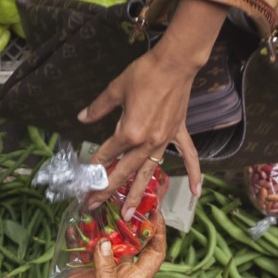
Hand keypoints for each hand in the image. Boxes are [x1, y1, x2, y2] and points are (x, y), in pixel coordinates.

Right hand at [57, 212, 166, 277]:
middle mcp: (119, 273)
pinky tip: (71, 226)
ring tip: (94, 207)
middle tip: (119, 199)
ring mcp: (99, 273)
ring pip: (101, 244)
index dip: (158, 232)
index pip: (154, 251)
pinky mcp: (80, 277)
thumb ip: (105, 270)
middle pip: (126, 241)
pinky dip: (75, 241)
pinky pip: (79, 254)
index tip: (156, 211)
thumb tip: (105, 241)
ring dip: (98, 228)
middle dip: (123, 222)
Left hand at [78, 42, 203, 217]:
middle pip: (123, 170)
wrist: (174, 63)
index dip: (93, 167)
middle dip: (106, 189)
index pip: (106, 153)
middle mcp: (146, 142)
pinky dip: (193, 173)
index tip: (84, 181)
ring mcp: (164, 141)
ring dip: (137, 194)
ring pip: (148, 172)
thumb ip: (99, 107)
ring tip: (128, 214)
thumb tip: (82, 117)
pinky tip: (196, 192)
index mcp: (128, 131)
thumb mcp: (115, 89)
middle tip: (92, 205)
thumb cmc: (144, 73)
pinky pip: (187, 157)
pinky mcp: (177, 133)